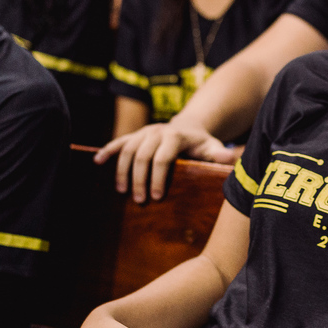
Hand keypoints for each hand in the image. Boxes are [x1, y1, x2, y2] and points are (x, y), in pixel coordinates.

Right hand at [94, 121, 235, 200]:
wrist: (190, 126)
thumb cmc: (203, 144)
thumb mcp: (214, 147)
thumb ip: (220, 154)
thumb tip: (229, 157)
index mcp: (176, 136)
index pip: (163, 157)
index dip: (158, 177)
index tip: (157, 197)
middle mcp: (158, 131)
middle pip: (142, 155)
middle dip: (139, 179)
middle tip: (140, 201)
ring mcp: (144, 132)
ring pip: (127, 149)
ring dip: (123, 171)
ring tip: (123, 192)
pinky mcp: (135, 135)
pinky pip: (118, 142)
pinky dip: (107, 150)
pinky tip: (97, 161)